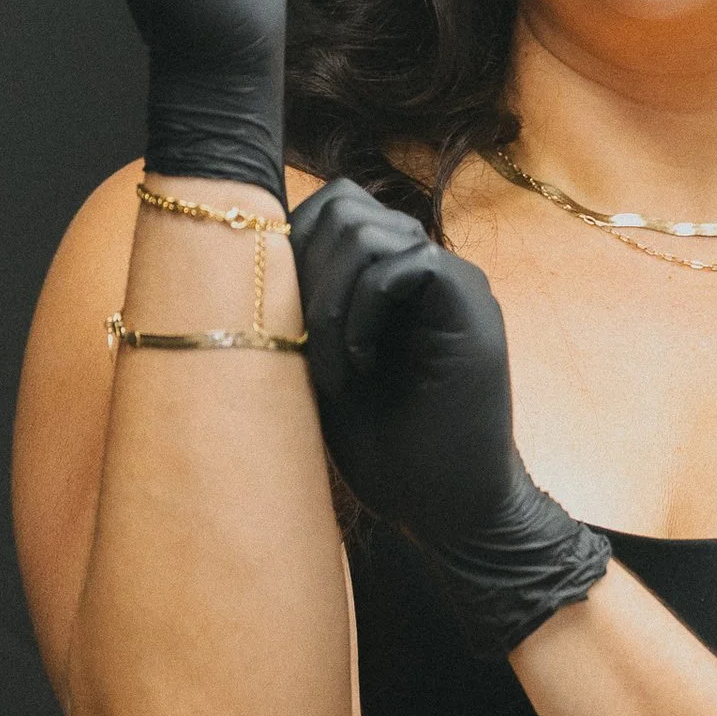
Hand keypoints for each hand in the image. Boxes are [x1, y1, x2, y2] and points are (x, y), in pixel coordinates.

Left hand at [289, 180, 609, 655]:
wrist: (447, 511)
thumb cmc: (384, 452)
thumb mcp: (322, 370)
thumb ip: (304, 312)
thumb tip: (244, 263)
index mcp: (390, 276)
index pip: (333, 207)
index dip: (292, 246)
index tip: (278, 321)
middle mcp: (425, 267)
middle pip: (346, 205)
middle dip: (306, 271)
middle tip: (301, 345)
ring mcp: (453, 282)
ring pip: (372, 230)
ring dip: (332, 300)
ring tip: (331, 370)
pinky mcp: (472, 308)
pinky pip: (409, 264)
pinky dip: (367, 311)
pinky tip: (359, 367)